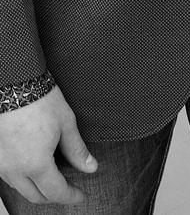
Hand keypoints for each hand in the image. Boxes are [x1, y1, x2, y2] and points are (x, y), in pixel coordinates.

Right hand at [0, 85, 95, 204]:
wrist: (14, 84)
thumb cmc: (40, 100)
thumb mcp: (66, 124)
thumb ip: (77, 150)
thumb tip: (90, 168)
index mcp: (36, 164)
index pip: (55, 192)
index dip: (70, 196)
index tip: (81, 195)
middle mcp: (15, 170)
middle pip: (36, 196)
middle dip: (54, 196)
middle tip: (69, 189)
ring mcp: (2, 165)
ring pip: (21, 189)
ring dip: (37, 189)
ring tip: (52, 179)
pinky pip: (9, 178)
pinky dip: (23, 179)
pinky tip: (33, 169)